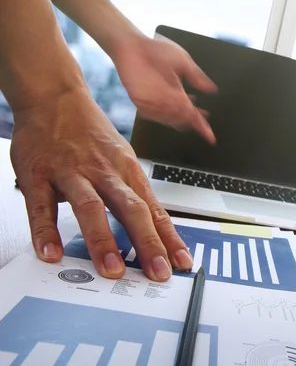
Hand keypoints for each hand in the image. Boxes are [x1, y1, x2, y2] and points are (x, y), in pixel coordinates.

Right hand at [10, 87, 193, 280]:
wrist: (56, 97)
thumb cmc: (92, 135)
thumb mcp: (122, 161)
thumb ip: (133, 195)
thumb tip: (155, 230)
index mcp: (128, 172)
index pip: (154, 211)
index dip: (169, 239)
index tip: (181, 263)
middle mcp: (105, 173)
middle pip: (132, 209)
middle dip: (147, 243)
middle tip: (157, 273)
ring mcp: (72, 173)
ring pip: (91, 207)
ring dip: (103, 240)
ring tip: (112, 270)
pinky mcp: (40, 174)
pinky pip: (42, 205)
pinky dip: (46, 231)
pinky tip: (51, 253)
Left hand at [112, 35, 217, 142]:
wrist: (132, 44)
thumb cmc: (156, 49)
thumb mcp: (183, 62)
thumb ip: (197, 77)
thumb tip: (212, 89)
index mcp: (179, 94)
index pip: (193, 114)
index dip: (202, 126)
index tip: (210, 136)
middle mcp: (167, 101)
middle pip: (182, 120)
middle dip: (191, 120)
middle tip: (199, 116)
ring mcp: (153, 102)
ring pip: (169, 118)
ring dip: (178, 116)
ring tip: (185, 106)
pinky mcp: (139, 100)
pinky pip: (151, 114)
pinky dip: (160, 113)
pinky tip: (167, 105)